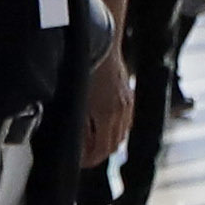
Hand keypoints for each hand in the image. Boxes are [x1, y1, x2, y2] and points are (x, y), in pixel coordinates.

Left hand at [81, 50, 131, 165]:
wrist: (102, 42)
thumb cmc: (85, 67)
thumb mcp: (77, 99)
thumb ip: (79, 125)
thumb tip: (76, 143)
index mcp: (107, 114)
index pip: (102, 151)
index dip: (89, 160)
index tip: (78, 162)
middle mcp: (121, 111)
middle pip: (113, 145)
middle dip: (98, 153)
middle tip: (83, 155)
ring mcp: (127, 103)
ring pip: (121, 135)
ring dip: (107, 142)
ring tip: (91, 142)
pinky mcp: (129, 95)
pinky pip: (125, 122)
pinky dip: (115, 129)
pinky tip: (103, 125)